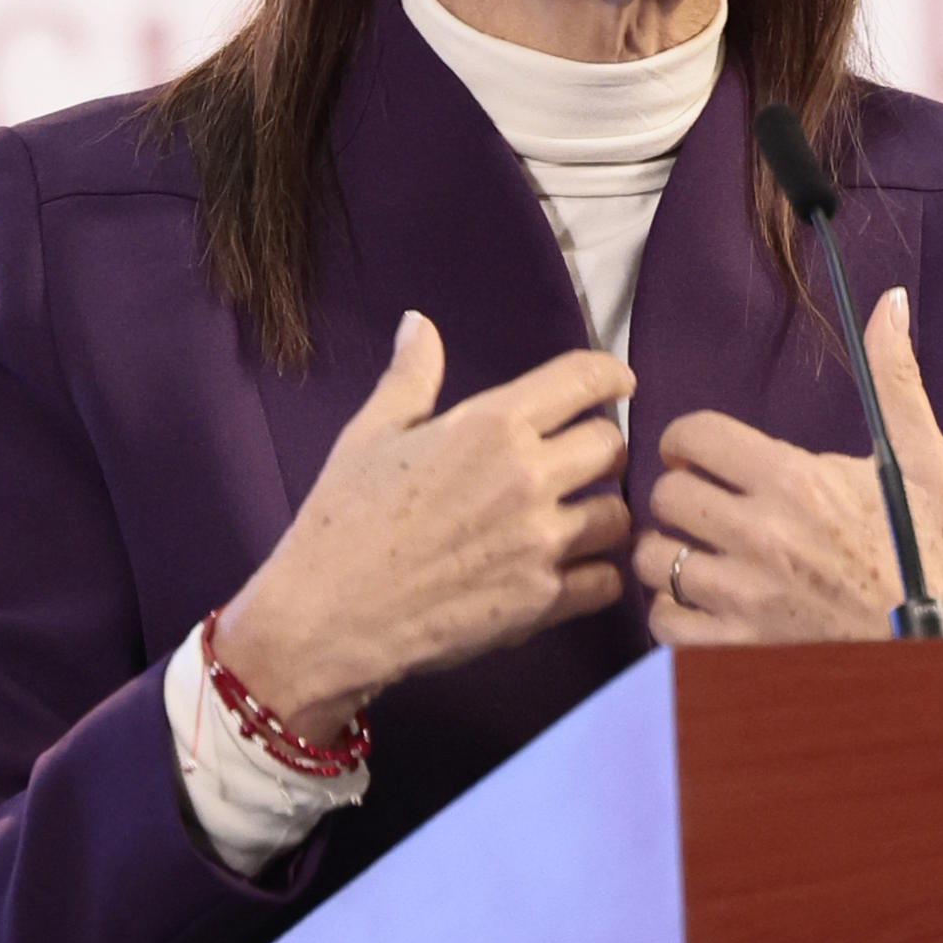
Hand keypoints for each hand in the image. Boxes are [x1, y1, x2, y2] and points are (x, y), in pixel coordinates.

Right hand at [215, 311, 632, 738]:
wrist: (324, 619)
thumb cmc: (342, 520)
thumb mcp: (370, 435)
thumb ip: (411, 377)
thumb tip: (419, 323)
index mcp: (490, 424)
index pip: (583, 378)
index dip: (609, 375)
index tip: (619, 383)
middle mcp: (527, 476)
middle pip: (611, 445)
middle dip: (600, 448)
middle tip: (579, 462)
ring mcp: (539, 542)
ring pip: (618, 515)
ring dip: (602, 514)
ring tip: (577, 520)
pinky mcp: (541, 603)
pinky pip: (607, 581)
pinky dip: (597, 576)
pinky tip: (572, 572)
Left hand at [633, 287, 942, 645]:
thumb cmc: (933, 555)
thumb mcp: (921, 460)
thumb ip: (893, 378)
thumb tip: (889, 302)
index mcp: (795, 480)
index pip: (693, 435)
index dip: (687, 439)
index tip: (697, 454)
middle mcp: (760, 536)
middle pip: (665, 494)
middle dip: (679, 493)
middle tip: (700, 504)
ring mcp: (745, 599)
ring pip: (653, 558)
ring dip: (668, 552)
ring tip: (696, 553)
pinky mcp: (737, 652)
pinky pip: (663, 621)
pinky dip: (672, 612)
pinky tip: (700, 604)